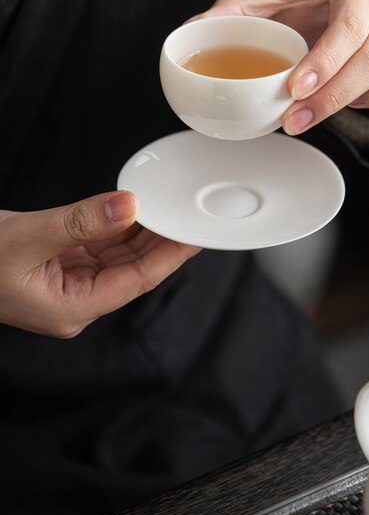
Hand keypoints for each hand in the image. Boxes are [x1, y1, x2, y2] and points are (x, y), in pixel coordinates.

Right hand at [0, 191, 199, 337]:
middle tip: (186, 214)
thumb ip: (80, 222)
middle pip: (133, 269)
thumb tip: (127, 206)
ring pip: (118, 256)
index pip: (138, 280)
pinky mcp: (62, 264)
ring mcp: (70, 283)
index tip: (195, 234)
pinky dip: (116, 227)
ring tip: (166, 209)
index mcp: (72, 308)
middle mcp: (77, 300)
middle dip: (161, 241)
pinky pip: (99, 246)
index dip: (171, 255)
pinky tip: (132, 211)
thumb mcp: (27, 238)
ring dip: (141, 232)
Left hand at [191, 0, 368, 134]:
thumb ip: (231, 15)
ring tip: (332, 114)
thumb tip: (194, 29)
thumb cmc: (305, 17)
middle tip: (293, 123)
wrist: (339, 22)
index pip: (350, 25)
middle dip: (335, 99)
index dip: (326, 62)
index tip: (293, 90)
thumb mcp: (266, 8)